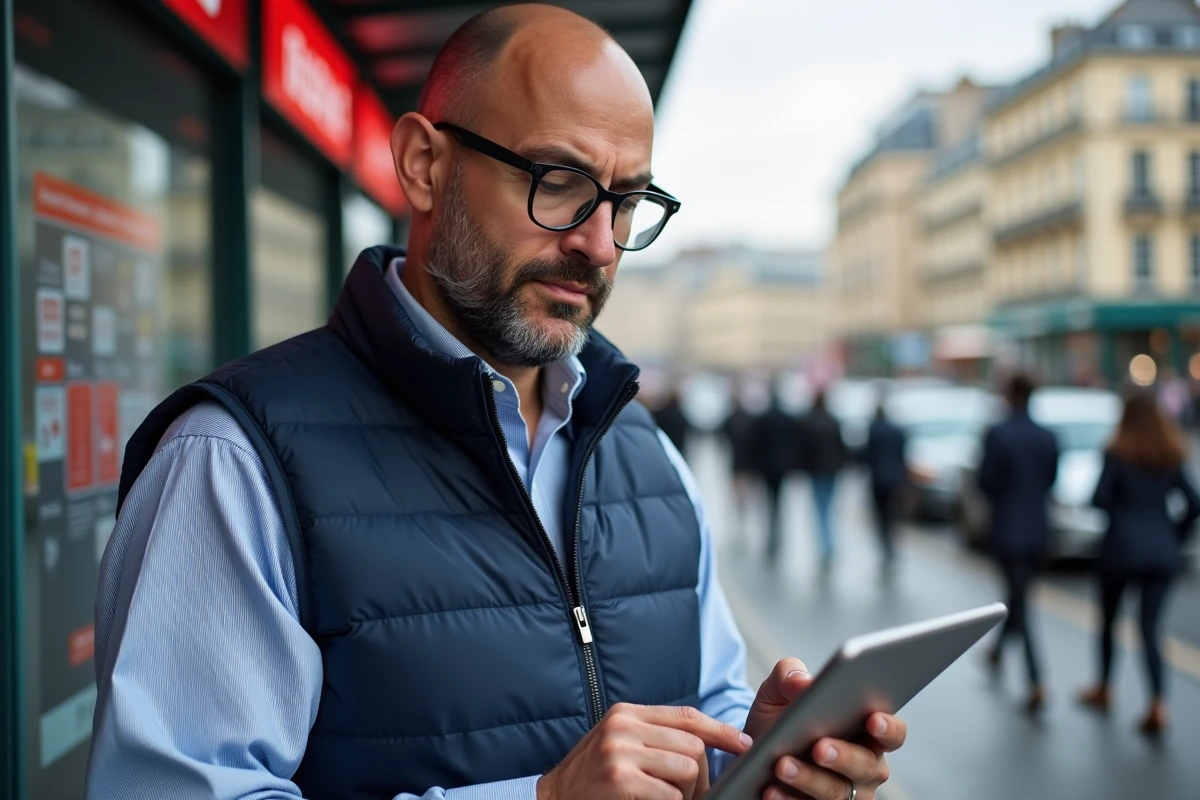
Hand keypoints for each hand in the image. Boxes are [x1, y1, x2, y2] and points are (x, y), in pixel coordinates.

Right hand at [536, 702, 752, 799]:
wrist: (551, 798)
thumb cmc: (591, 778)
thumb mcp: (619, 744)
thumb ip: (654, 736)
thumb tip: (706, 743)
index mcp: (626, 713)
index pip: (687, 716)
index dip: (720, 731)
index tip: (742, 745)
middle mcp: (624, 727)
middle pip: (693, 746)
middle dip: (702, 777)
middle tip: (694, 795)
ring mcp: (620, 752)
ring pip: (687, 771)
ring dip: (688, 795)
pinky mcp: (620, 779)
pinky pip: (671, 795)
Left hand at [747, 658, 906, 799]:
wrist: (752, 748)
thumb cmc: (779, 716)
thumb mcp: (778, 689)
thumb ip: (789, 674)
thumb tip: (801, 681)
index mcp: (865, 731)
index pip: (892, 733)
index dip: (888, 728)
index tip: (873, 719)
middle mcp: (864, 767)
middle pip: (867, 766)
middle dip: (844, 756)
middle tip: (819, 747)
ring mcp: (845, 793)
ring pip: (837, 792)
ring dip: (809, 779)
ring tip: (782, 765)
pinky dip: (788, 799)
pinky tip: (771, 789)